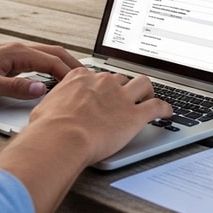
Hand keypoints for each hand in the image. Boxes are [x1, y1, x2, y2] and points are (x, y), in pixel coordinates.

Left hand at [0, 42, 82, 102]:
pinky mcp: (9, 60)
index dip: (70, 74)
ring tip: (77, 79)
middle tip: (90, 80)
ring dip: (63, 65)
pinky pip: (38, 61)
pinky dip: (51, 67)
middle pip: (54, 53)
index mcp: (15, 52)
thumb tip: (41, 90)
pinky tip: (53, 78)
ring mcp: (13, 53)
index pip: (51, 61)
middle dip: (73, 66)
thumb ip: (15, 88)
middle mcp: (17, 49)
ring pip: (47, 56)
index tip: (83, 86)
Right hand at [29, 71, 172, 163]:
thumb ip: (55, 104)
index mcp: (81, 78)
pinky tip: (167, 112)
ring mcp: (121, 97)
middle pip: (120, 78)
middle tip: (124, 98)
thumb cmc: (49, 128)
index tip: (103, 90)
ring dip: (147, 91)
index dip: (102, 84)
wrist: (62, 138)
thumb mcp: (45, 107)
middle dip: (123, 87)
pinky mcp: (135, 114)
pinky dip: (164, 108)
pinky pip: (156, 106)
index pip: (97, 75)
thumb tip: (50, 110)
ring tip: (148, 98)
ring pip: (143, 84)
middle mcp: (104, 83)